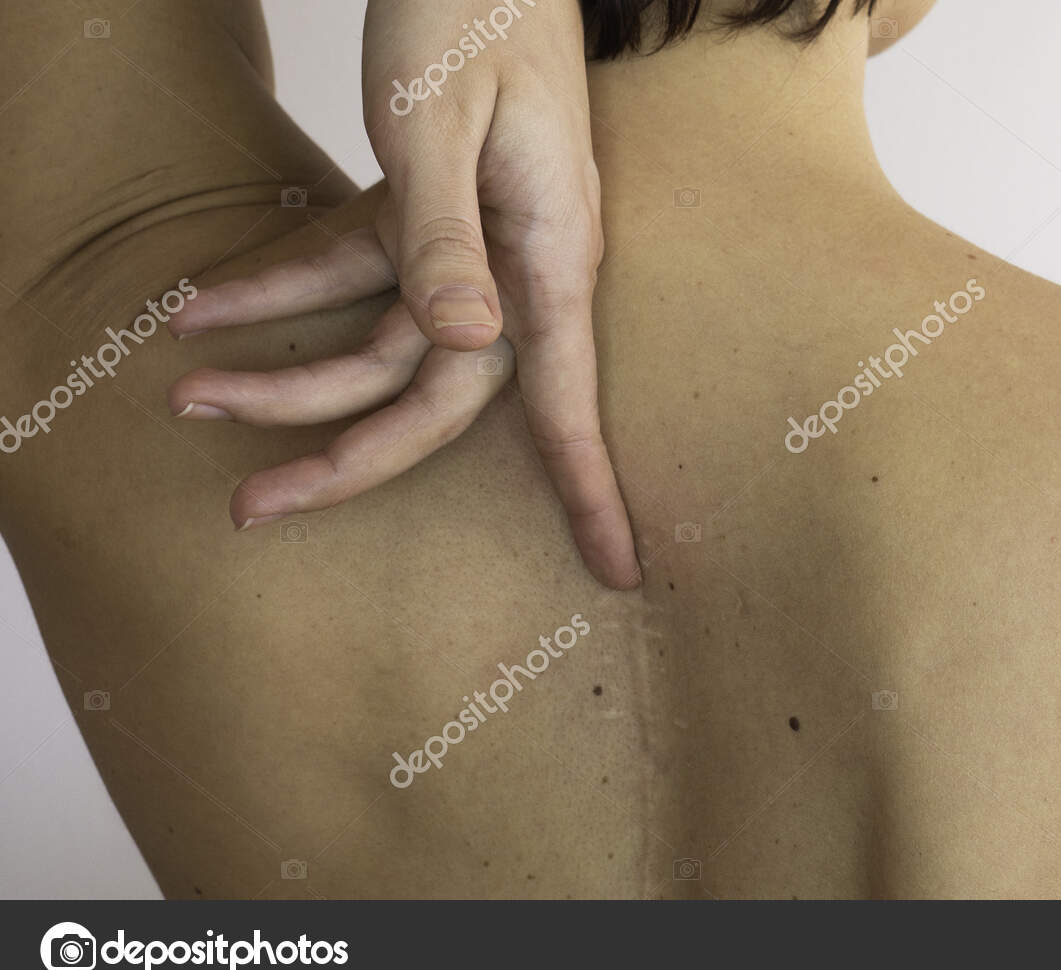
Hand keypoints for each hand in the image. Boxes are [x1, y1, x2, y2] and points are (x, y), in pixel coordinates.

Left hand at [171, 0, 641, 589]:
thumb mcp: (443, 119)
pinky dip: (283, 289)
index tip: (617, 568)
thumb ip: (447, 238)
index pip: (566, 396)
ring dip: (285, 371)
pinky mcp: (431, 212)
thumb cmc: (472, 7)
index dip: (586, 489)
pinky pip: (357, 273)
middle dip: (342, 456)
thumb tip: (470, 346)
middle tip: (250, 511)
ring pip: (384, 342)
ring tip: (187, 394)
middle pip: (437, 394)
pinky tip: (203, 305)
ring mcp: (476, 242)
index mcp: (547, 251)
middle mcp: (519, 263)